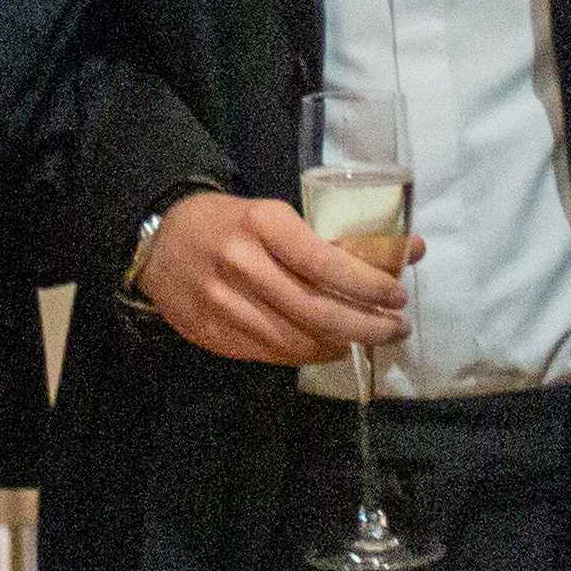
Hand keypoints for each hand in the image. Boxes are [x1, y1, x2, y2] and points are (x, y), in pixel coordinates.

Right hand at [133, 188, 412, 367]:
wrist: (159, 239)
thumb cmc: (232, 223)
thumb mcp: (278, 216)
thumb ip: (334, 240)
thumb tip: (411, 250)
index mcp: (263, 223)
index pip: (326, 263)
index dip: (368, 286)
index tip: (398, 297)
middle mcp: (241, 264)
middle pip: (317, 311)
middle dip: (367, 327)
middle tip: (396, 330)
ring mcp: (222, 303)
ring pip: (296, 341)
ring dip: (339, 345)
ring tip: (363, 339)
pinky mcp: (210, 334)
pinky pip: (270, 354)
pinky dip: (306, 353)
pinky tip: (325, 346)